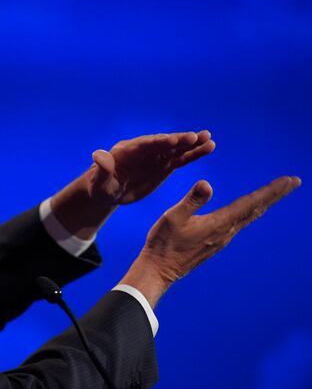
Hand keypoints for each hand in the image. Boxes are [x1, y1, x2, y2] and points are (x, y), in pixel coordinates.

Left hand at [88, 131, 214, 204]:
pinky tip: (209, 147)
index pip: (145, 145)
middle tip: (195, 136)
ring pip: (175, 149)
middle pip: (163, 144)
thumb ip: (102, 169)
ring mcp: (155, 157)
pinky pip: (180, 159)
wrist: (108, 191)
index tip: (172, 140)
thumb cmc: (101, 187)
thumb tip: (98, 154)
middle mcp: (144, 150)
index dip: (158, 142)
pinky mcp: (163, 166)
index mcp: (128, 151)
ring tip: (209, 138)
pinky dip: (194, 154)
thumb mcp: (100, 182)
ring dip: (191, 144)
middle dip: (178, 140)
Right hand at [120, 176, 300, 306]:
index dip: (272, 191)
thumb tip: (207, 184)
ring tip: (274, 193)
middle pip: (255, 210)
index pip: (251, 203)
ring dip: (263, 203)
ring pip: (248, 217)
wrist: (159, 270)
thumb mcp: (173, 217)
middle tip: (293, 182)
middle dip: (274, 195)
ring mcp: (221, 239)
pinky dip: (249, 211)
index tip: (291, 180)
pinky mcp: (215, 243)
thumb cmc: (163, 243)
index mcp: (218, 224)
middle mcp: (225, 232)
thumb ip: (191, 200)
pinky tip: (247, 210)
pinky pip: (239, 224)